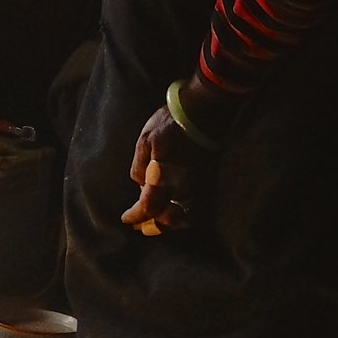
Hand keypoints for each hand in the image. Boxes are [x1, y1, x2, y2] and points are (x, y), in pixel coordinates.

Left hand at [122, 107, 219, 235]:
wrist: (203, 110)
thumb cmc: (169, 122)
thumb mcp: (145, 140)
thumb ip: (139, 167)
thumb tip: (140, 187)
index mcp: (164, 173)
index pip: (149, 206)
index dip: (136, 216)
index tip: (126, 219)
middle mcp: (184, 184)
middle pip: (167, 217)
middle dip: (151, 224)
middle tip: (139, 227)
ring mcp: (200, 185)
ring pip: (185, 217)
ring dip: (169, 224)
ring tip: (155, 225)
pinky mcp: (210, 182)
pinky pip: (199, 208)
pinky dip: (187, 218)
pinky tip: (177, 217)